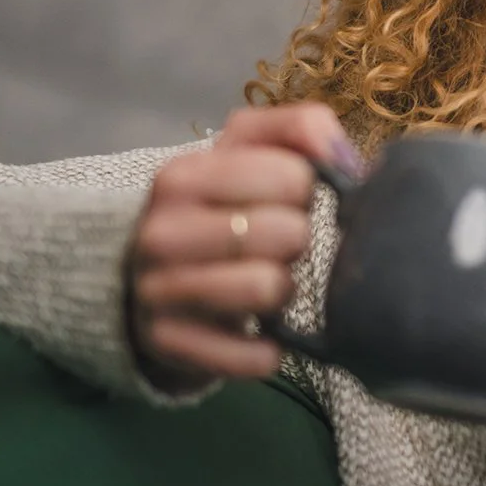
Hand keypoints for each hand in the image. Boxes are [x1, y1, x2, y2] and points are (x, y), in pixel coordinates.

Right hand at [128, 103, 359, 385]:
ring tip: (266, 281)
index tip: (286, 198)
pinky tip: (260, 334)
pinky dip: (269, 350)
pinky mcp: (170, 347)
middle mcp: (161, 232)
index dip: (305, 188)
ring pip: (270, 288)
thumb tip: (342, 155)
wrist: (143, 280)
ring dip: (284, 290)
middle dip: (297, 240)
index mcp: (182, 175)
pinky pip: (254, 356)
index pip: (292, 175)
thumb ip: (299, 129)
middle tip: (277, 244)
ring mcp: (158, 292)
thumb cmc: (214, 208)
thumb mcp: (246, 152)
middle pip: (287, 233)